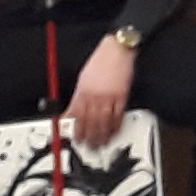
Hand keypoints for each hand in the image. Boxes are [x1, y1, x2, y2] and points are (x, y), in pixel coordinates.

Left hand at [66, 35, 137, 149]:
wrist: (117, 49)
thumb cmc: (101, 59)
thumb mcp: (84, 76)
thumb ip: (80, 94)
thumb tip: (76, 108)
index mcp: (82, 92)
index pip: (75, 115)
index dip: (73, 129)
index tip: (73, 137)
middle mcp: (94, 96)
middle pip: (89, 122)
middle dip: (87, 136)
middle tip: (87, 146)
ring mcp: (108, 98)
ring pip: (103, 122)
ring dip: (101, 135)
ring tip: (101, 144)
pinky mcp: (122, 96)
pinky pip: (118, 115)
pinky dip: (116, 125)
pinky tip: (115, 131)